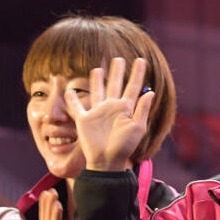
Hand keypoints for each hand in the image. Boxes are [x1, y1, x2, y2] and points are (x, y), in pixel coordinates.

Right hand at [67, 57, 154, 171]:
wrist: (107, 160)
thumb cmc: (124, 146)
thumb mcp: (137, 128)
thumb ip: (142, 109)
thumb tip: (150, 91)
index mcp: (125, 108)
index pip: (133, 87)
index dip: (137, 74)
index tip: (141, 61)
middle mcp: (111, 107)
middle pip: (115, 84)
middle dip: (117, 72)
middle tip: (118, 59)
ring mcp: (97, 113)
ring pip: (97, 91)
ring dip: (97, 80)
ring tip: (98, 68)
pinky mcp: (84, 120)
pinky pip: (76, 107)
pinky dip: (72, 99)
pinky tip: (69, 91)